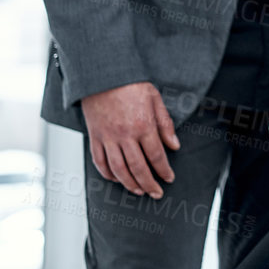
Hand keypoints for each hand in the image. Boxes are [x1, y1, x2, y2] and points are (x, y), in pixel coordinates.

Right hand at [81, 81, 178, 197]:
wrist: (102, 75)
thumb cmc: (131, 85)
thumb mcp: (155, 99)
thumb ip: (165, 124)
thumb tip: (174, 145)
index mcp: (143, 125)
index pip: (156, 156)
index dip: (163, 170)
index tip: (169, 178)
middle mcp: (125, 135)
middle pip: (138, 167)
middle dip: (149, 183)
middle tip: (156, 193)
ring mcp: (107, 137)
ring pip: (118, 169)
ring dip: (129, 183)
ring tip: (139, 191)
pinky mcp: (95, 137)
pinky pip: (99, 161)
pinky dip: (107, 174)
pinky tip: (116, 179)